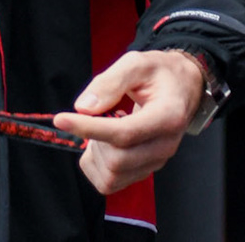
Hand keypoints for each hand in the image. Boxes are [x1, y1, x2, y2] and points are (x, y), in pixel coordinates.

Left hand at [54, 50, 203, 194]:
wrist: (183, 88)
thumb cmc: (160, 74)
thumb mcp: (136, 63)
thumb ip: (110, 82)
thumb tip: (83, 108)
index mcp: (167, 117)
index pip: (124, 134)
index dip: (89, 128)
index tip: (61, 119)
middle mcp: (165, 146)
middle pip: (117, 160)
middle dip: (93, 138)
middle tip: (95, 114)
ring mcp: (156, 162)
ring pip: (112, 176)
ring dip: (95, 153)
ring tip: (104, 126)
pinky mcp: (145, 170)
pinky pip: (111, 182)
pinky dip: (97, 164)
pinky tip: (105, 142)